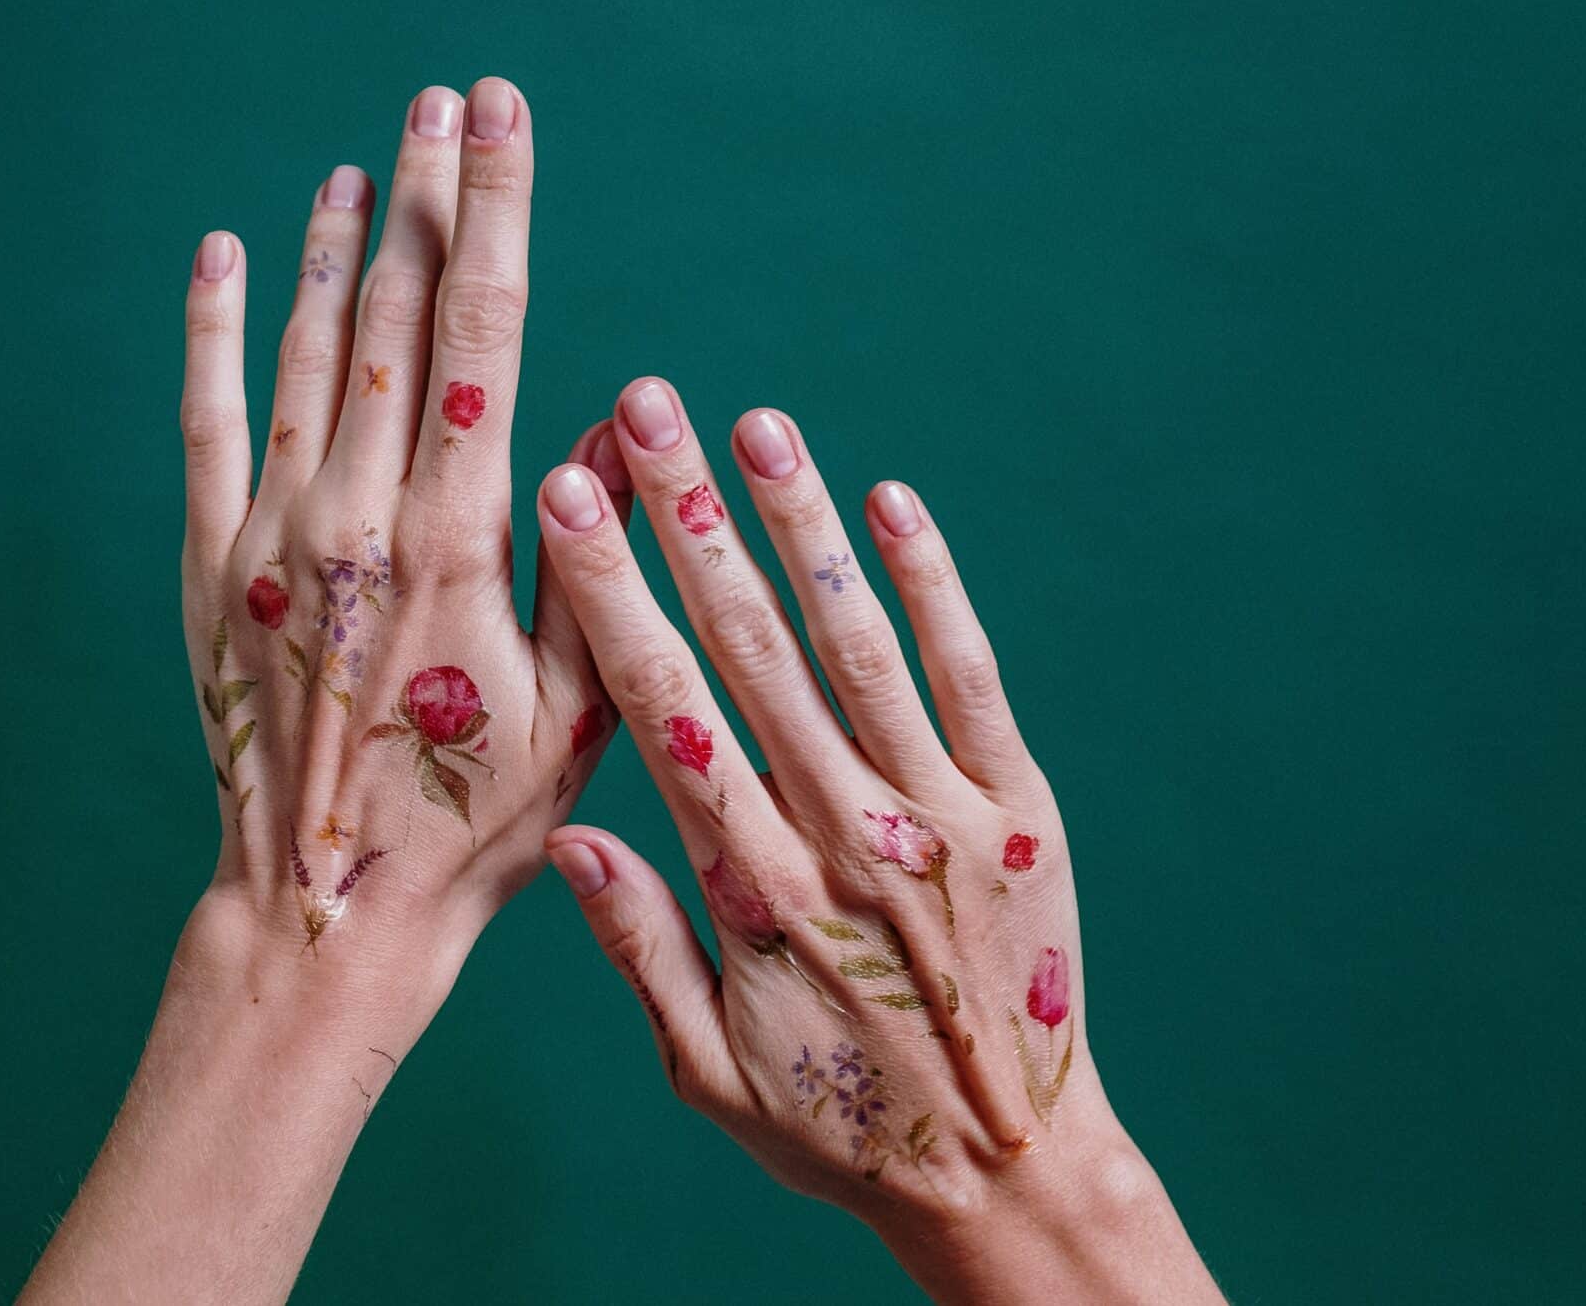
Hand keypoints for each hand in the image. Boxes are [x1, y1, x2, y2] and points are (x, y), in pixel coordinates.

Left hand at [23, 79, 626, 1305]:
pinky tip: (222, 253)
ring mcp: (269, 534)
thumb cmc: (474, 822)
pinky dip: (212, 330)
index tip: (500, 114)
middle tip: (442, 98)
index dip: (493, 207)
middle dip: (423, 195)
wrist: (325, 906)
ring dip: (330, 246)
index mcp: (453, 535)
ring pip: (302, 351)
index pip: (480, 328)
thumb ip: (597, 556)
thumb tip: (625, 422)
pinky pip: (205, 420)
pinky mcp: (208, 565)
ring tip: (358, 162)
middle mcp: (353, 512)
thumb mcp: (580, 705)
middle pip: (391, 314)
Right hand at [534, 381, 1222, 1305]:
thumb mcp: (710, 1071)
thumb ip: (639, 950)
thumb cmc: (844, 1124)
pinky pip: (971, 677)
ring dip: (801, 525)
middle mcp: (849, 835)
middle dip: (688, 519)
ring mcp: (944, 815)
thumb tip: (566, 841)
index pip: (668, 712)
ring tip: (755, 424)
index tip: (567, 501)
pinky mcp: (1020, 809)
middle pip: (753, 650)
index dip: (613, 597)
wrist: (1015, 1175)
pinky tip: (890, 501)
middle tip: (645, 411)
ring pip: (859, 644)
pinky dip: (933, 585)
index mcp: (759, 893)